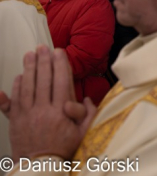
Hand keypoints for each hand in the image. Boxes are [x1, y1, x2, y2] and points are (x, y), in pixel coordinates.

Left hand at [2, 46, 95, 161]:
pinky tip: (18, 77)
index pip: (61, 82)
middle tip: (42, 47)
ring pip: (27, 86)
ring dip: (29, 69)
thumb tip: (82, 97)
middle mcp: (43, 110)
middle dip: (43, 61)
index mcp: (61, 112)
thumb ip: (88, 113)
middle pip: (43, 80)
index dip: (59, 65)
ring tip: (30, 55)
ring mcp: (27, 115)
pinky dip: (16, 87)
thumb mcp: (83, 133)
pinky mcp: (16, 120)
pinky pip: (14, 100)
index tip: (58, 52)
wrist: (40, 167)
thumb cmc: (63, 149)